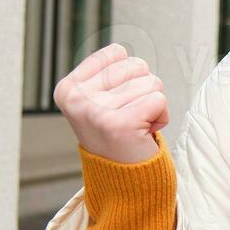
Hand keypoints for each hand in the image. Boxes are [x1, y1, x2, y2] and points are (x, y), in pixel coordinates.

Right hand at [54, 43, 169, 164]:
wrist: (124, 180)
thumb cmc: (118, 133)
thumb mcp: (99, 98)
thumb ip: (105, 72)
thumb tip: (119, 50)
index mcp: (68, 88)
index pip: (117, 52)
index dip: (128, 75)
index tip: (117, 102)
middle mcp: (77, 98)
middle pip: (137, 65)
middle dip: (144, 90)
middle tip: (131, 116)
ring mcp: (96, 111)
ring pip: (151, 82)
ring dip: (153, 105)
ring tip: (137, 125)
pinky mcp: (120, 124)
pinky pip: (159, 99)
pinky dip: (162, 116)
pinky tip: (145, 133)